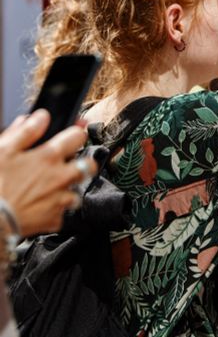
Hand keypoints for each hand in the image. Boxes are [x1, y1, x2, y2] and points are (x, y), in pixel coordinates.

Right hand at [0, 110, 95, 235]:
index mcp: (49, 156)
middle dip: (84, 163)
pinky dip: (55, 210)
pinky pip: (63, 213)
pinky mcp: (54, 219)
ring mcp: (59, 199)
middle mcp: (60, 177)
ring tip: (53, 188)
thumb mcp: (4, 150)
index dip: (76, 133)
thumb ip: (26, 131)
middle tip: (71, 164)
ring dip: (69, 188)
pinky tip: (43, 206)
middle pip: (89, 166)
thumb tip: (42, 117)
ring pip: (78, 191)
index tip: (72, 136)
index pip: (78, 136)